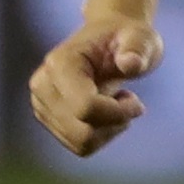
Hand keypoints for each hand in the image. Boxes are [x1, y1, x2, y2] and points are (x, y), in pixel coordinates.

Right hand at [29, 14, 158, 157]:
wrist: (109, 40)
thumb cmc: (127, 38)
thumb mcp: (141, 37)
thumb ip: (137, 48)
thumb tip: (130, 63)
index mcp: (60, 63)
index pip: (85, 107)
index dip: (118, 112)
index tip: (136, 100)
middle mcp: (42, 85)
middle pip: (82, 132)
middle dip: (114, 123)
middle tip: (129, 101)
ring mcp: (41, 104)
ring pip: (81, 143)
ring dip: (109, 129)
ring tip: (115, 103)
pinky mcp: (48, 118)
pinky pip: (79, 145)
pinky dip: (101, 135)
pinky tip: (106, 113)